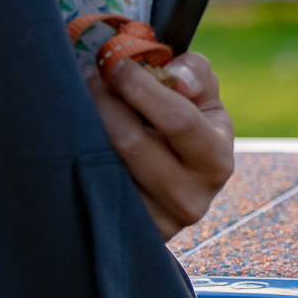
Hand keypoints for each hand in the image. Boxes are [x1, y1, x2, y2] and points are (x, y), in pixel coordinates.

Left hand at [87, 52, 234, 240]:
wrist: (182, 183)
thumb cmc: (192, 127)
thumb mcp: (205, 96)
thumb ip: (194, 72)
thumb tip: (174, 77)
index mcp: (216, 160)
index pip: (178, 120)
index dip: (142, 87)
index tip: (116, 64)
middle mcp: (190, 198)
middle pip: (131, 143)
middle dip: (105, 102)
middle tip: (91, 75)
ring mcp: (157, 222)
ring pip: (105, 167)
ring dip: (86, 128)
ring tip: (84, 101)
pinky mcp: (127, 233)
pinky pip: (94, 188)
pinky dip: (81, 157)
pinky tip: (81, 137)